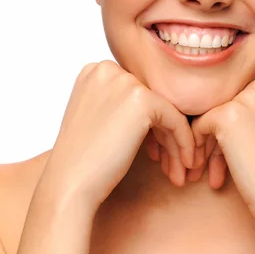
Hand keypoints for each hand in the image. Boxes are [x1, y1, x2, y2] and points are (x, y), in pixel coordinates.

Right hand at [42, 61, 195, 212]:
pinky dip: (184, 142)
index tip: (156, 152)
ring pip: (166, 110)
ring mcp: (124, 82)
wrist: (70, 184)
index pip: (137, 93)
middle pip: (152, 101)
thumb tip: (158, 104)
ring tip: (179, 172)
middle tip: (171, 164)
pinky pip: (176, 119)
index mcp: (96, 70)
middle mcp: (109, 69)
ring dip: (175, 142)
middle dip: (164, 134)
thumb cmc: (83, 159)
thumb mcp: (97, 117)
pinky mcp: (141, 99)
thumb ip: (120, 102)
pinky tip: (184, 164)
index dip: (150, 125)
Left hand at [190, 73, 254, 225]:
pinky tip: (200, 167)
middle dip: (222, 126)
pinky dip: (198, 145)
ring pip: (214, 111)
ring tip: (205, 166)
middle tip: (217, 157)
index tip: (241, 142)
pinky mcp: (229, 115)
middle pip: (230, 98)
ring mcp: (250, 97)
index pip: (248, 88)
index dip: (241, 114)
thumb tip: (239, 97)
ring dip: (208, 138)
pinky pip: (200, 124)